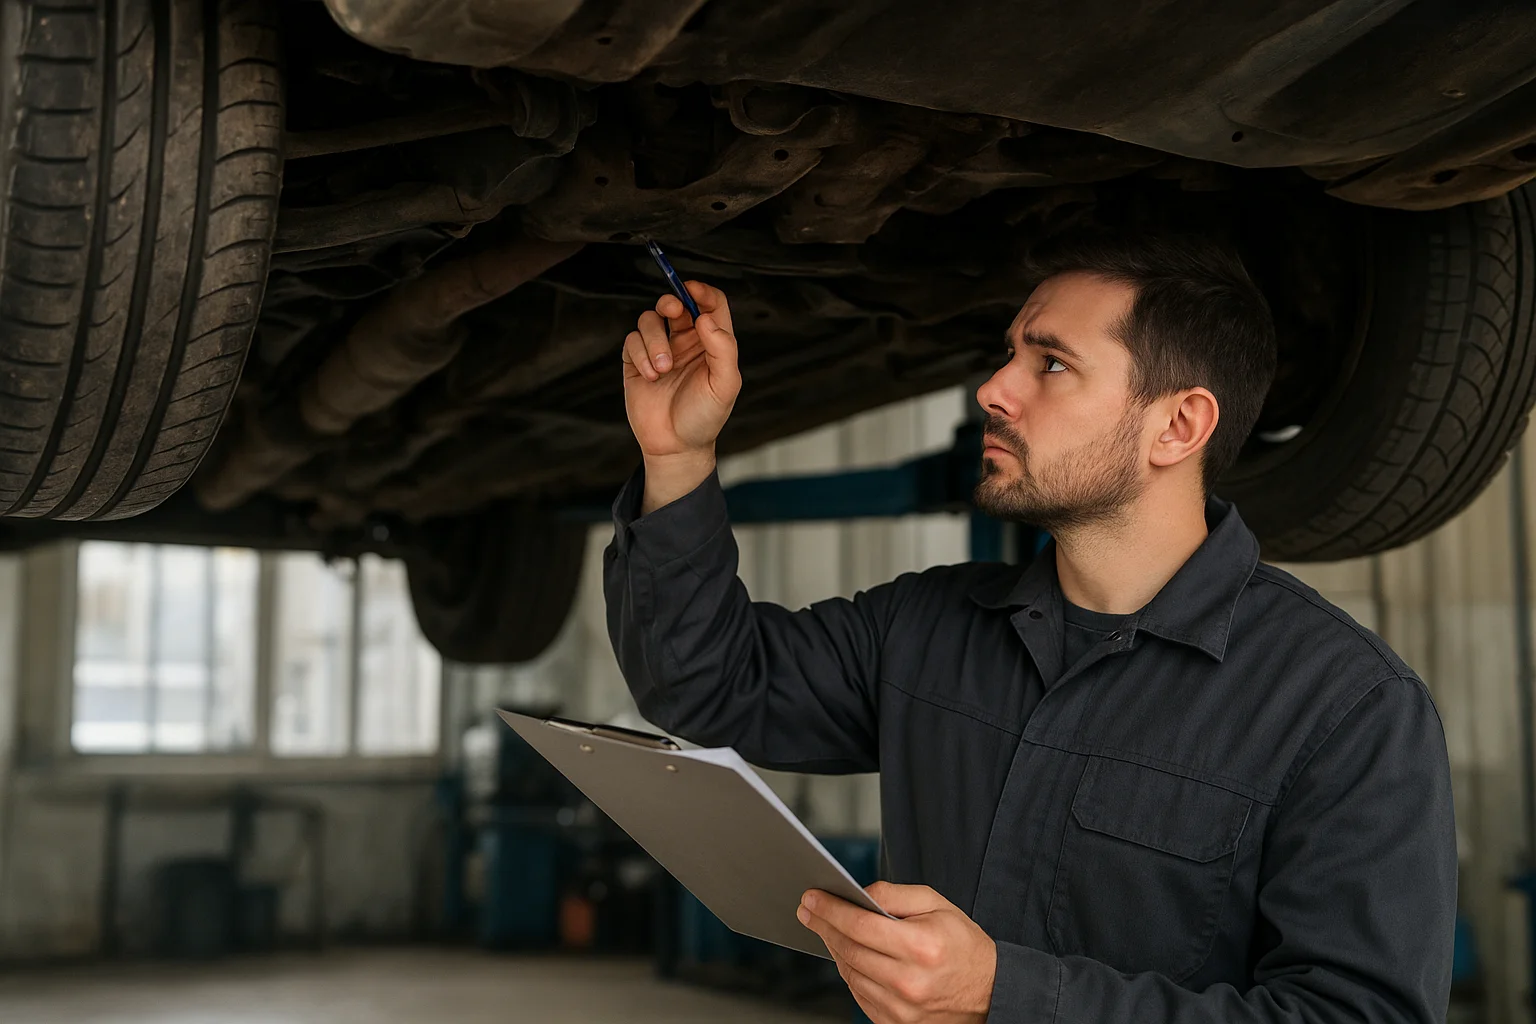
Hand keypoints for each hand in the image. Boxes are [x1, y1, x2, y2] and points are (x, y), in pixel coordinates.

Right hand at [622, 282, 741, 511]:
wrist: (675, 447)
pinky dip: (640, 355)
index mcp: (712, 343)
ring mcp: (660, 350)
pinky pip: (632, 341)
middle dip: (672, 301)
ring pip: (650, 320)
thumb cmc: (704, 417)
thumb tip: (705, 319)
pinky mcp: (636, 362)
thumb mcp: (725, 385)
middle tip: (672, 310)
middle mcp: (686, 341)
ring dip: (655, 340)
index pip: (710, 304)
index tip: (693, 292)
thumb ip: (723, 349)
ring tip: (663, 369)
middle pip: (677, 303)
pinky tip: (651, 376)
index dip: (702, 292)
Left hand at [798, 882, 996, 1023]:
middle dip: (823, 926)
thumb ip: (895, 894)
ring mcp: (901, 1009)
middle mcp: (908, 982)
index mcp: (920, 947)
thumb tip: (859, 895)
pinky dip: (851, 972)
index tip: (811, 898)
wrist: (989, 992)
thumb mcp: (937, 904)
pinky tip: (849, 954)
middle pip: (849, 949)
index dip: (831, 910)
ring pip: (849, 973)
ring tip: (828, 929)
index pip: (860, 925)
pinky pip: (859, 994)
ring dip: (835, 949)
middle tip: (808, 910)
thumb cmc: (962, 944)